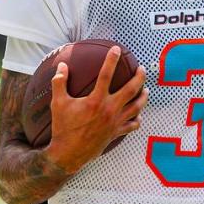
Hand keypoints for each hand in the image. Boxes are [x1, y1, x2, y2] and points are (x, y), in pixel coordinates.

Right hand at [45, 46, 147, 173]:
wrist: (68, 154)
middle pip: (131, 89)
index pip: (106, 74)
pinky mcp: (116, 133)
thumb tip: (62, 65)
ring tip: (146, 90)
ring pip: (136, 107)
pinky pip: (132, 125)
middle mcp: (109, 110)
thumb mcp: (57, 103)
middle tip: (142, 69)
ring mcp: (115, 122)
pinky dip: (137, 119)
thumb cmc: (63, 128)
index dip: (111, 60)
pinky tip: (138, 115)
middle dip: (139, 77)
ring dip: (143, 97)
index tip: (116, 49)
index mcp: (96, 100)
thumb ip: (59, 82)